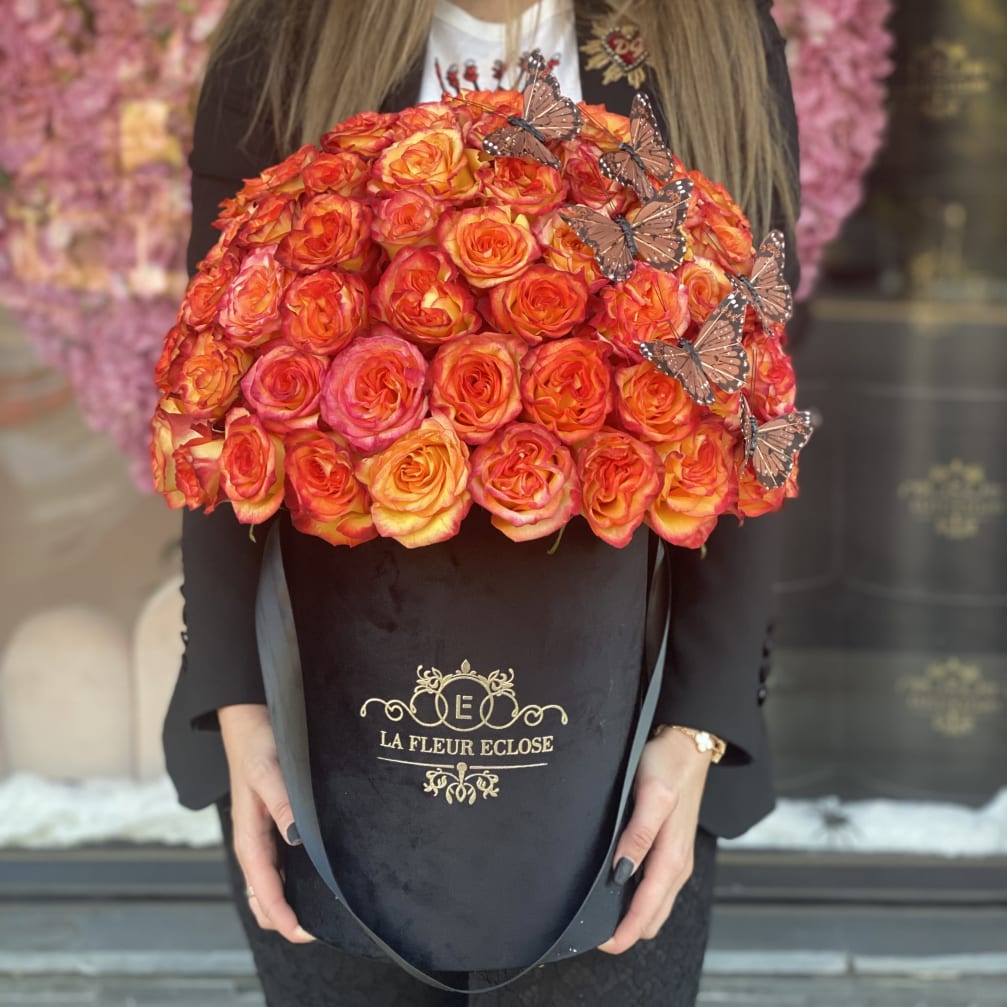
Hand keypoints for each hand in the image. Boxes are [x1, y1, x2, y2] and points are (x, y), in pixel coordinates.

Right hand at [218, 703, 315, 942]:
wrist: (247, 719)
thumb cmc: (255, 743)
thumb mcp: (268, 771)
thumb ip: (282, 804)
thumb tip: (297, 838)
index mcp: (249, 836)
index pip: (263, 890)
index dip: (283, 916)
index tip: (305, 934)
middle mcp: (254, 842)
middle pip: (265, 896)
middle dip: (287, 917)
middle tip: (323, 926)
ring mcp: (263, 835)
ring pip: (272, 883)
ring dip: (291, 900)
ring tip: (323, 910)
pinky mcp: (272, 824)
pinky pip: (279, 864)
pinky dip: (293, 880)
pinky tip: (316, 877)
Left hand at [597, 727, 711, 954]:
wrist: (688, 746)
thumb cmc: (668, 766)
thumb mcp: (652, 795)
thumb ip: (638, 835)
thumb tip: (621, 873)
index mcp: (672, 857)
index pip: (648, 910)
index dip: (625, 931)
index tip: (600, 942)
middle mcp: (677, 865)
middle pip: (653, 916)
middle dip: (627, 928)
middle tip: (592, 928)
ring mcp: (676, 859)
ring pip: (655, 904)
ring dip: (633, 915)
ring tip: (600, 914)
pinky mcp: (672, 849)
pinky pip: (656, 887)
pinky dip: (640, 898)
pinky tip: (619, 889)